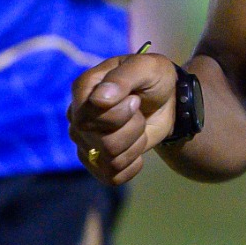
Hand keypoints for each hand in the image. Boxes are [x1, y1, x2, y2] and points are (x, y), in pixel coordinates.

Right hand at [68, 52, 177, 184]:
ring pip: (109, 161)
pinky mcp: (97, 162)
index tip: (135, 99)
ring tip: (139, 126)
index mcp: (84, 89)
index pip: (88, 117)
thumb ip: (123, 79)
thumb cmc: (154, 78)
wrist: (168, 100)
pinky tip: (137, 148)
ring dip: (136, 144)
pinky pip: (111, 177)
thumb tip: (99, 100)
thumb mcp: (147, 67)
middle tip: (139, 112)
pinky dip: (132, 165)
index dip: (117, 114)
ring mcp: (84, 142)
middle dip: (133, 129)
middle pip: (102, 143)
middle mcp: (77, 117)